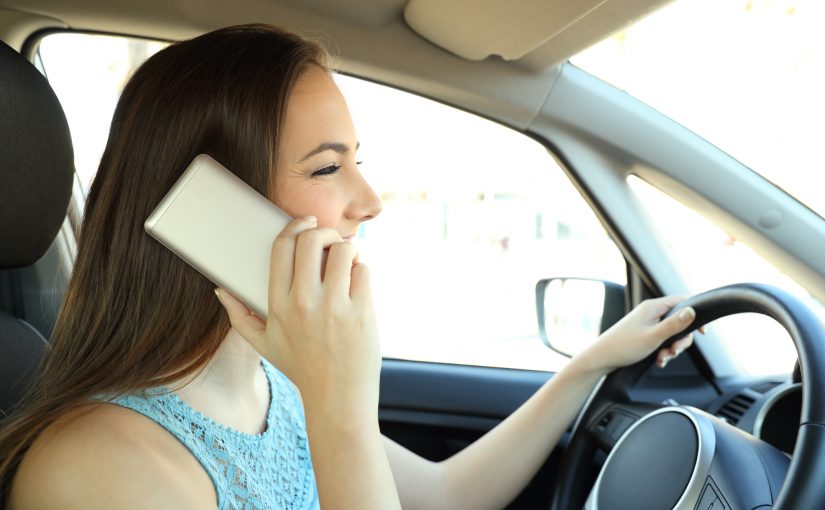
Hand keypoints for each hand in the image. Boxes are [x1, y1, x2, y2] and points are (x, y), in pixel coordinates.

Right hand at [214, 216, 380, 421]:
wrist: (337, 400)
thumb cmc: (302, 369)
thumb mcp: (264, 345)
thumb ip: (239, 316)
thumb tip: (220, 289)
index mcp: (277, 305)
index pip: (281, 247)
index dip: (294, 226)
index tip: (305, 221)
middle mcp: (303, 302)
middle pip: (312, 239)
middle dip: (325, 232)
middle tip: (332, 242)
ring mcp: (333, 308)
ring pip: (344, 250)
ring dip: (348, 250)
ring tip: (348, 262)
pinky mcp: (361, 313)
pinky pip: (364, 271)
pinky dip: (363, 271)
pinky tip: (359, 284)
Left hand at [577, 295, 697, 373]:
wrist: (601, 359)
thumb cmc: (624, 347)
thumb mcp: (654, 336)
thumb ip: (675, 324)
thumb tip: (693, 311)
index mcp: (653, 307)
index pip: (683, 301)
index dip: (695, 315)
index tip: (702, 333)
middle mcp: (650, 312)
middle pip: (679, 321)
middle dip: (680, 340)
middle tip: (673, 352)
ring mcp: (647, 323)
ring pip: (671, 333)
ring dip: (671, 348)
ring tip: (662, 359)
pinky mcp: (643, 333)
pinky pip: (661, 340)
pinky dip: (663, 351)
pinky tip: (658, 361)